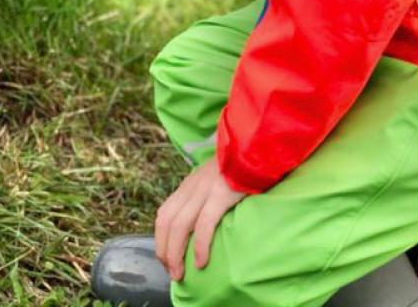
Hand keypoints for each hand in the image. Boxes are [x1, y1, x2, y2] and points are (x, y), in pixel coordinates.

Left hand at [155, 156, 246, 281]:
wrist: (256, 144)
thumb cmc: (241, 166)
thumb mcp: (216, 178)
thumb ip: (205, 194)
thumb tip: (202, 222)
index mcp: (190, 184)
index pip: (164, 213)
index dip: (161, 239)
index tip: (167, 259)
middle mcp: (192, 186)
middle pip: (167, 221)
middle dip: (165, 251)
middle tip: (172, 273)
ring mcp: (205, 188)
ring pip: (180, 224)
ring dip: (176, 253)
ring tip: (180, 273)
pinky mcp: (221, 192)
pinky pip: (205, 222)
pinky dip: (200, 245)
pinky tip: (201, 262)